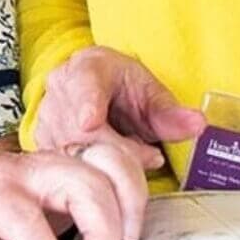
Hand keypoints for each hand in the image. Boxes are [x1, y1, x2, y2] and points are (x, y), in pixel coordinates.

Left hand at [0, 137, 152, 239]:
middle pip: (82, 183)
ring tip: (126, 238)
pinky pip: (120, 157)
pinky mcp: (83, 156)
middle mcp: (33, 167)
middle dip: (102, 227)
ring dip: (128, 200)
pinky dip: (135, 184)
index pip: (27, 222)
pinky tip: (132, 215)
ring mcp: (62, 156)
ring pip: (109, 161)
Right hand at [35, 46, 204, 168]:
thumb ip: (172, 113)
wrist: (101, 93)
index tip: (90, 122)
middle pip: (81, 129)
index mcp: (88, 66)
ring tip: (131, 155)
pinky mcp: (42, 142)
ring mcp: (47, 115)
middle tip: (149, 156)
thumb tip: (197, 124)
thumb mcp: (152, 94)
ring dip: (105, 164)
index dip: (87, 104)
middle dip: (118, 150)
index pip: (84, 84)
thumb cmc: (125, 90)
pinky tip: (106, 166)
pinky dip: (89, 172)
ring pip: (71, 151)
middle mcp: (60, 86)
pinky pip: (63, 166)